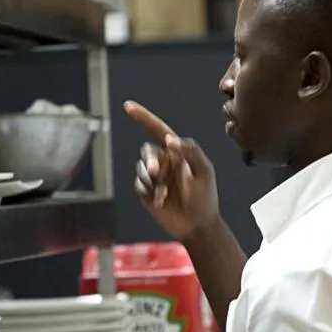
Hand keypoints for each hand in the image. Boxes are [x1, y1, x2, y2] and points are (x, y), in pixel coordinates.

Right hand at [124, 101, 219, 240]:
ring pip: (142, 168)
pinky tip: (160, 201)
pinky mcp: (146, 192)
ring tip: (165, 194)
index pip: (159, 131)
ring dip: (153, 180)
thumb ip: (191, 151)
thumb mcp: (204, 171)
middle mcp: (164, 162)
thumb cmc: (204, 198)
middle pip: (148, 151)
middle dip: (151, 160)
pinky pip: (139, 184)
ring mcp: (154, 177)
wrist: (197, 225)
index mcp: (178, 152)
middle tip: (156, 173)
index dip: (144, 118)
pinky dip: (148, 191)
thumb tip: (170, 139)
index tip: (127, 106)